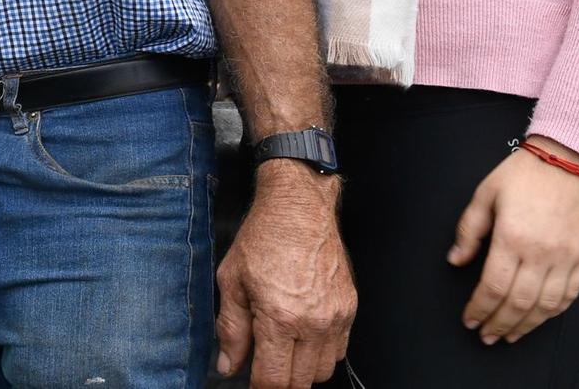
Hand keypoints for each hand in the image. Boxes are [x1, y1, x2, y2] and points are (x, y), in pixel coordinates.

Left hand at [216, 164, 355, 387]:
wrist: (299, 208)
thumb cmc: (263, 237)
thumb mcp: (232, 281)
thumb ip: (230, 329)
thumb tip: (228, 366)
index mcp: (280, 318)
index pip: (273, 381)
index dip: (258, 388)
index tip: (251, 383)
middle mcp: (313, 323)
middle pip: (300, 382)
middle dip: (279, 380)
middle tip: (263, 365)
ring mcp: (336, 317)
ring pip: (323, 371)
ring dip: (302, 370)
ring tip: (283, 349)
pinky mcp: (349, 309)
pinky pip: (340, 350)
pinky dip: (322, 353)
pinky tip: (303, 336)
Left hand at [449, 136, 578, 343]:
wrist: (570, 157)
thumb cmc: (524, 173)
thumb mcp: (485, 194)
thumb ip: (469, 230)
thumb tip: (455, 260)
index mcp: (513, 238)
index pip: (493, 287)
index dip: (479, 308)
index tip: (469, 319)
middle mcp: (542, 253)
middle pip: (518, 303)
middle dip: (499, 324)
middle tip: (486, 336)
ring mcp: (567, 257)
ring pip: (546, 306)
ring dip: (527, 326)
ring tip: (510, 335)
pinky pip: (571, 294)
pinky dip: (554, 312)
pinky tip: (540, 318)